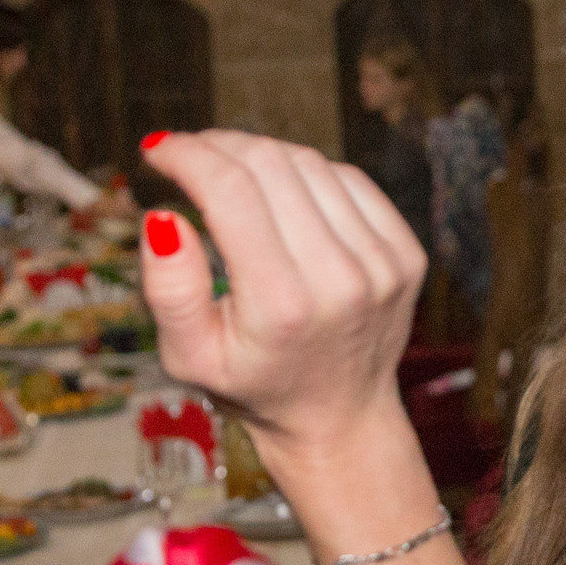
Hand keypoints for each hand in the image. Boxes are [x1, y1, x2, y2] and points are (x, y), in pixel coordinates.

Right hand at [137, 131, 424, 455]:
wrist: (339, 418)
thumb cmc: (254, 385)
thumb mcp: (190, 357)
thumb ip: (169, 291)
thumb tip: (162, 218)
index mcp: (283, 304)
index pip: (231, 192)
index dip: (188, 155)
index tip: (158, 151)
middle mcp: (341, 278)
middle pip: (272, 165)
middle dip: (219, 146)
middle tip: (189, 155)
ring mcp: (383, 263)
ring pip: (312, 164)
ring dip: (262, 155)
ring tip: (230, 173)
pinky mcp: (406, 253)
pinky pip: (350, 180)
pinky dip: (308, 174)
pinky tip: (283, 193)